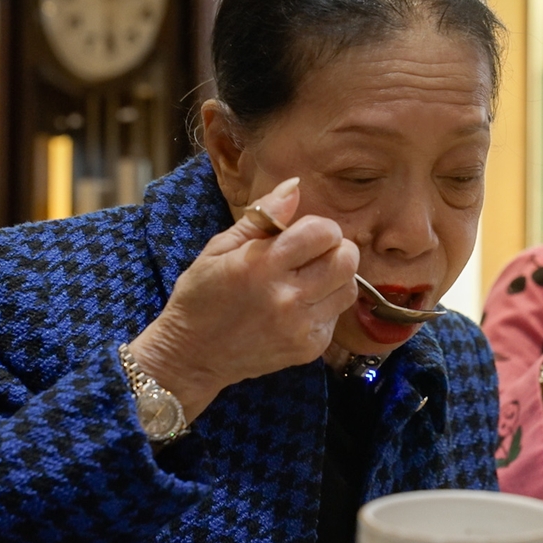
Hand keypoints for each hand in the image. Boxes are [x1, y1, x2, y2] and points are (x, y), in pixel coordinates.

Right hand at [130, 178, 359, 419]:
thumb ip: (262, 216)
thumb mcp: (219, 249)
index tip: (301, 235)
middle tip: (311, 255)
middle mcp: (287, 298)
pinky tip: (298, 306)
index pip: (324, 232)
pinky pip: (337, 315)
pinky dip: (325, 305)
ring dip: (335, 277)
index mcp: (261, 266)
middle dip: (335, 249)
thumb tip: (295, 186)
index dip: (318, 227)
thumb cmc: (201, 297)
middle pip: (347, 259)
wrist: (191, 356)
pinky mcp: (310, 349)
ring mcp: (301, 327)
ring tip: (307, 280)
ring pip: (350, 288)